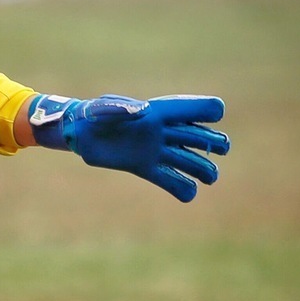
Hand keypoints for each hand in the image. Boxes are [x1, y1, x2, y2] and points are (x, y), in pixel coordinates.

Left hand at [29, 93, 229, 201]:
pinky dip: (183, 189)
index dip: (209, 111)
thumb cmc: (92, 114)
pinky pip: (172, 181)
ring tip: (209, 176)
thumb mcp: (102, 109)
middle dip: (217, 142)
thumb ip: (121, 108)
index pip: (196, 107)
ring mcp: (157, 151)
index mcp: (160, 112)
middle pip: (202, 136)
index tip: (211, 117)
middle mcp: (164, 132)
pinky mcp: (146, 168)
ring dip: (206, 170)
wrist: (80, 134)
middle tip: (219, 149)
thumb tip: (143, 110)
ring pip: (191, 161)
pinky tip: (187, 192)